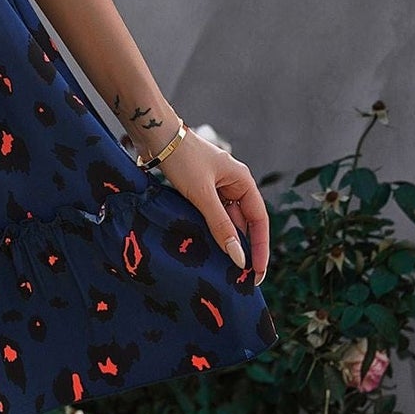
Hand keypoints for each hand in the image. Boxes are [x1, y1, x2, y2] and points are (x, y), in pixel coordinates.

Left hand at [155, 128, 269, 284]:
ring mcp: (216, 184)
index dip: (260, 248)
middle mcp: (233, 182)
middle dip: (243, 248)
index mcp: (242, 180)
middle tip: (240, 279)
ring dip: (225, 239)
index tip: (257, 273)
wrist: (154, 134)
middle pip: (244, 221)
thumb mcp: (202, 194)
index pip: (259, 220)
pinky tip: (206, 246)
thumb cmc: (181, 159)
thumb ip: (220, 225)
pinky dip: (210, 228)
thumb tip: (239, 257)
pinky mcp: (199, 186)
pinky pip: (211, 212)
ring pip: (226, 218)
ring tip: (224, 268)